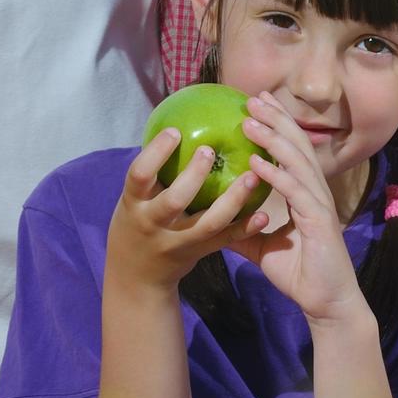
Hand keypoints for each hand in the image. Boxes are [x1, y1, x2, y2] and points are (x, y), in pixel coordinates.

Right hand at [102, 128, 264, 290]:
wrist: (136, 275)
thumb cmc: (139, 220)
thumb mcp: (135, 198)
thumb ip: (153, 171)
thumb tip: (176, 121)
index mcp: (134, 203)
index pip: (139, 175)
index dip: (156, 154)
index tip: (175, 131)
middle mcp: (153, 223)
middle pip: (174, 201)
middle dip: (193, 176)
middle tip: (211, 151)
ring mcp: (177, 242)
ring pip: (207, 223)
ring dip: (232, 200)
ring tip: (252, 176)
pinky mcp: (199, 253)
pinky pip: (225, 240)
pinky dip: (245, 227)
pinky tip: (263, 213)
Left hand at [231, 96, 366, 330]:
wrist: (324, 302)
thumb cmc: (300, 274)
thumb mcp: (263, 246)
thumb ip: (244, 228)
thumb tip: (216, 218)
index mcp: (306, 193)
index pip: (292, 150)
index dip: (277, 125)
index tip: (256, 104)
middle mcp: (315, 192)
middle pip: (296, 145)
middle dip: (275, 119)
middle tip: (252, 97)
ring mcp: (318, 204)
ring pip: (296, 161)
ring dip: (272, 138)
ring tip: (249, 120)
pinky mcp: (318, 221)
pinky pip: (294, 192)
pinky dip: (275, 174)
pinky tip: (256, 162)